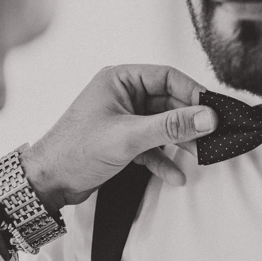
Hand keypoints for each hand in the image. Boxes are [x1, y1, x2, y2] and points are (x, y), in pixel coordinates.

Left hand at [20, 65, 217, 210]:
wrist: (47, 183)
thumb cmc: (76, 151)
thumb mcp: (129, 137)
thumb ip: (171, 126)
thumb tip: (208, 117)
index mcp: (119, 80)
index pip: (167, 77)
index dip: (193, 93)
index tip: (214, 111)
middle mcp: (122, 95)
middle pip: (168, 103)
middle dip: (190, 123)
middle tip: (214, 136)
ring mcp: (123, 119)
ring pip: (163, 126)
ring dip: (180, 142)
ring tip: (202, 157)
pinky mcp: (122, 141)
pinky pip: (152, 146)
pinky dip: (163, 159)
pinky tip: (176, 176)